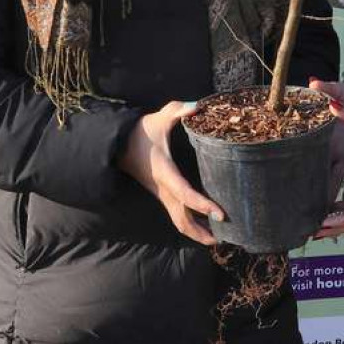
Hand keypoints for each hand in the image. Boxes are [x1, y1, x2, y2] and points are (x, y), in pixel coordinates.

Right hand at [117, 101, 222, 245]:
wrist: (119, 143)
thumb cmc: (141, 132)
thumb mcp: (159, 118)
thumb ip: (177, 110)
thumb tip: (197, 106)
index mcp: (164, 172)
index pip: (184, 194)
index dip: (201, 205)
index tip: (220, 213)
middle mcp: (163, 189)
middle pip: (181, 220)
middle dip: (201, 232)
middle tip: (224, 236)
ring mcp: (161, 194)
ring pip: (178, 221)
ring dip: (196, 232)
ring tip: (218, 237)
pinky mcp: (162, 194)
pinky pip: (176, 214)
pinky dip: (190, 223)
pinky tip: (205, 222)